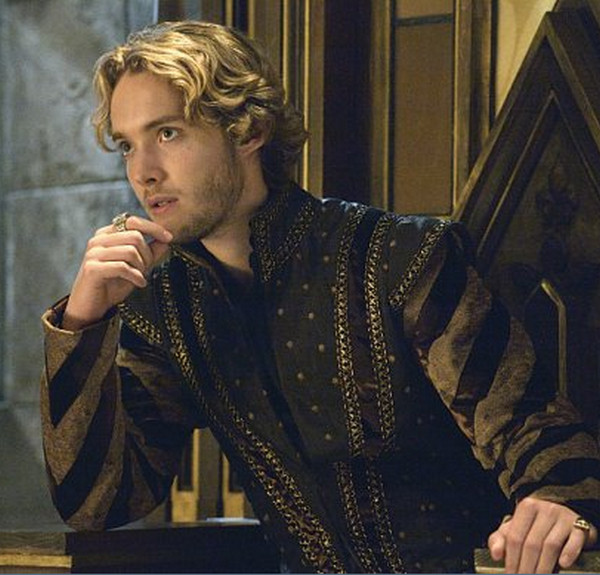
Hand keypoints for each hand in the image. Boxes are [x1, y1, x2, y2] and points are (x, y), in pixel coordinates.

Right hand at [63, 215, 171, 330]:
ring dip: (142, 267)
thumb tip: (166, 240)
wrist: (91, 307)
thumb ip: (150, 253)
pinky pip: (122, 267)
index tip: (169, 237)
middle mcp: (98, 240)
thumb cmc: (113, 285)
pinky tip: (140, 284)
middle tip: (147, 269)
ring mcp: (93, 253)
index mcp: (107, 234)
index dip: (153, 228)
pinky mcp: (92, 268)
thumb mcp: (136, 267)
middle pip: (135, 236)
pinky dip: (136, 276)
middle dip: (148, 254)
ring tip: (141, 277)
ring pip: (130, 251)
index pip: (132, 221)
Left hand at [488, 497, 596, 572]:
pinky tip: (563, 565)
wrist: (566, 513)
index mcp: (526, 507)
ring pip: (550, 545)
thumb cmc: (537, 524)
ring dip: (543, 567)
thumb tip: (496, 554)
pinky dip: (568, 553)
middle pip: (532, 543)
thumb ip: (501, 539)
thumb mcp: (517, 526)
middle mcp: (545, 509)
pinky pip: (574, 541)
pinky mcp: (579, 526)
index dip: (511, 560)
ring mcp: (563, 517)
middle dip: (526, 568)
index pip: (515, 537)